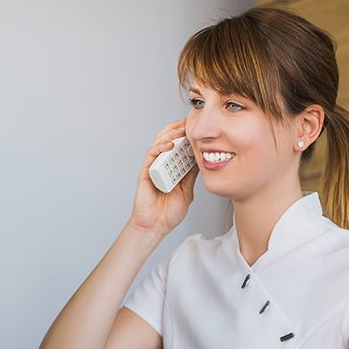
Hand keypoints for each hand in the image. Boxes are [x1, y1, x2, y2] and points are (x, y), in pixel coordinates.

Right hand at [129, 118, 198, 234]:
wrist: (156, 226)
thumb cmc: (169, 212)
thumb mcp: (187, 190)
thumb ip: (191, 174)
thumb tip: (202, 158)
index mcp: (174, 169)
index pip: (180, 147)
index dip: (186, 136)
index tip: (196, 127)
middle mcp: (163, 166)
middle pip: (169, 141)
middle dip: (178, 130)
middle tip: (189, 123)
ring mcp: (154, 168)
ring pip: (159, 144)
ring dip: (170, 135)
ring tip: (180, 130)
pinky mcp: (146, 172)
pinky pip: (151, 155)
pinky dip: (159, 148)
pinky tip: (169, 145)